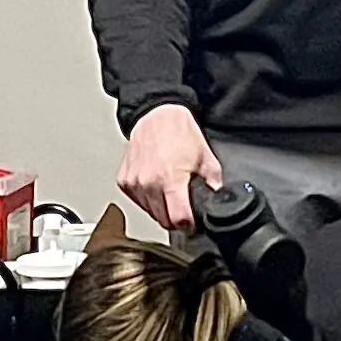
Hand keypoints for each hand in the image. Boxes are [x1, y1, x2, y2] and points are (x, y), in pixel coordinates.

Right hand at [119, 103, 223, 230]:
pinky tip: (155, 185)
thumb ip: (213, 184)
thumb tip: (217, 202)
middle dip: (175, 218)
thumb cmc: (180, 133)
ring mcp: (134, 183)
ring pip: (149, 213)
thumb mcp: (206, 158)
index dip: (188, 224)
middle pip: (163, 220)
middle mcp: (149, 184)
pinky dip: (147, 199)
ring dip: (160, 209)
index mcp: (171, 180)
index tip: (192, 221)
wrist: (157, 116)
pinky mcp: (124, 181)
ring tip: (168, 191)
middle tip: (182, 205)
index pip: (178, 220)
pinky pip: (137, 201)